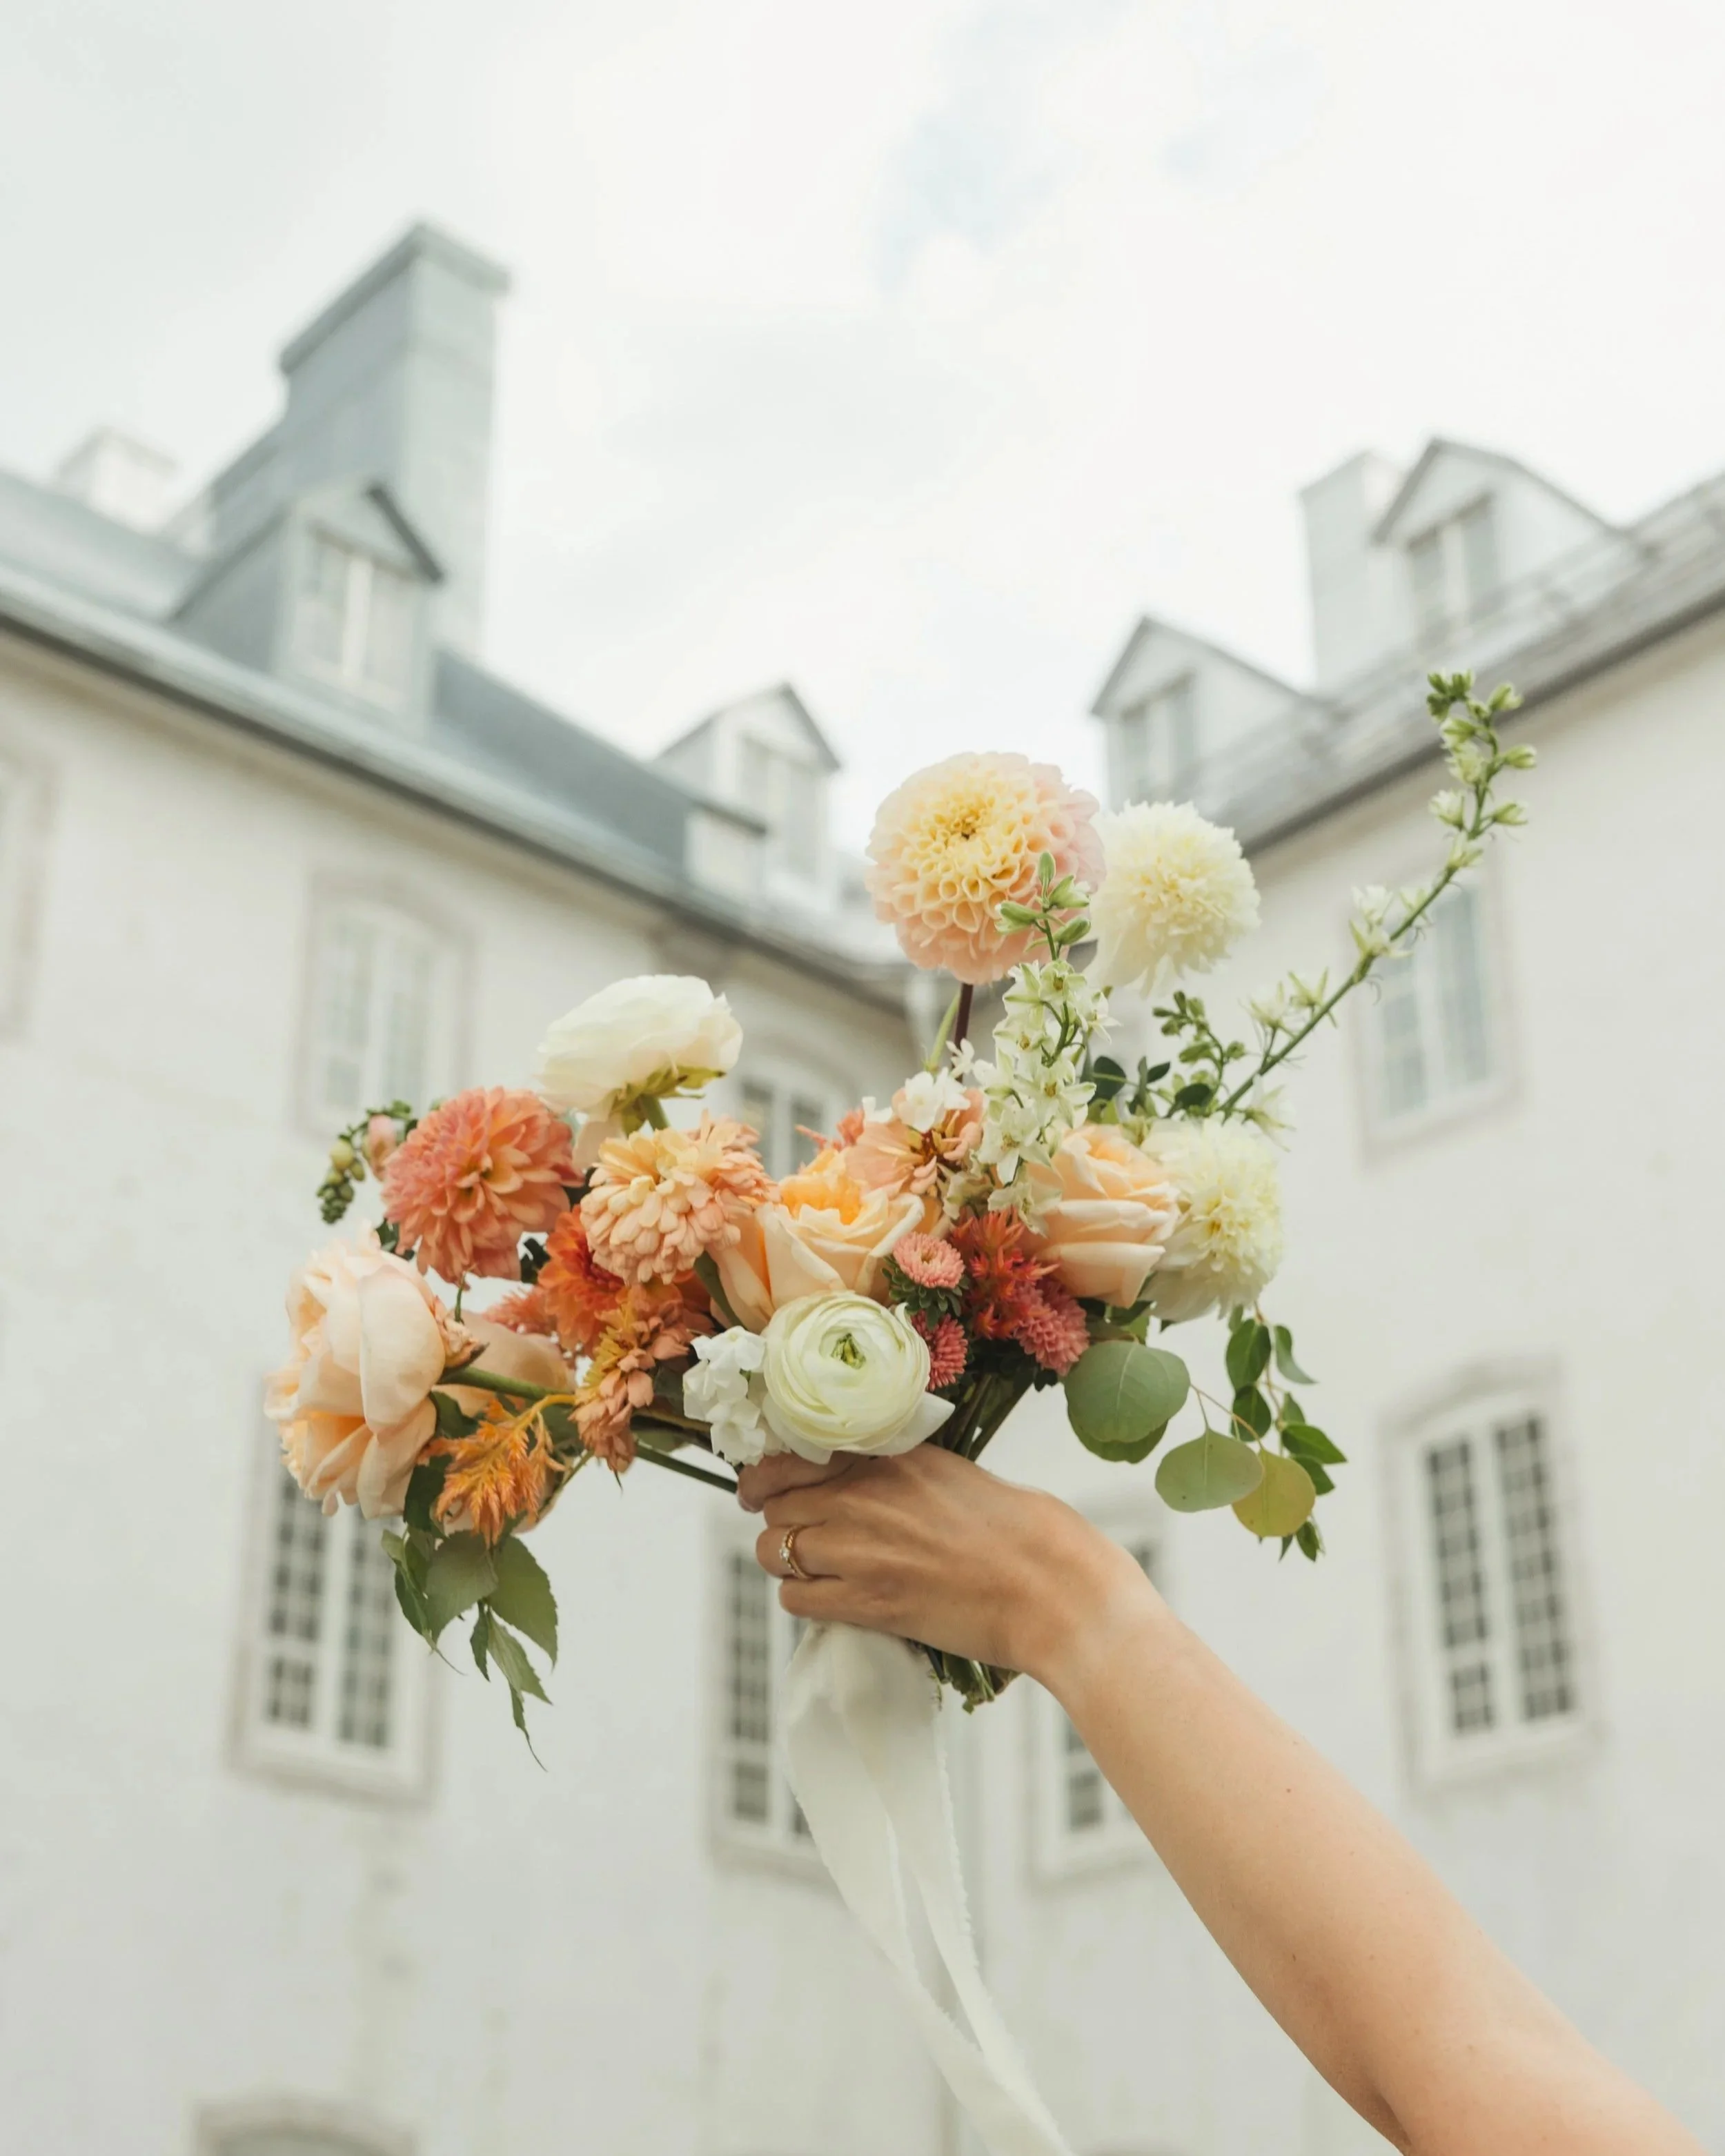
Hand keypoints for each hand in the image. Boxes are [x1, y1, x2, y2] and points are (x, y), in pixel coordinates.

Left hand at [736, 1443, 1158, 1684]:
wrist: (1053, 1591)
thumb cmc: (1025, 1534)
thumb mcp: (957, 1474)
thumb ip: (902, 1471)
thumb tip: (865, 1480)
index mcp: (891, 1454)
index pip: (792, 1449)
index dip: (768, 1471)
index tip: (766, 1484)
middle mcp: (864, 1493)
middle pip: (772, 1500)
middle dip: (775, 1516)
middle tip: (790, 1531)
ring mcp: (860, 1548)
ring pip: (772, 1549)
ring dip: (785, 1560)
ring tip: (815, 1569)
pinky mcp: (866, 1601)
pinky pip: (794, 1598)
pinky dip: (804, 1599)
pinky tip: (832, 1599)